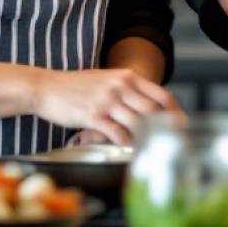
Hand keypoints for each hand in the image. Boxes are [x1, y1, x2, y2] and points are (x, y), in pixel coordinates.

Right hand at [31, 68, 181, 146]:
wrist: (46, 87)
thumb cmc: (75, 86)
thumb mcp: (106, 79)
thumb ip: (127, 89)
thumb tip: (147, 105)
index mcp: (126, 77)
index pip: (161, 93)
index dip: (174, 111)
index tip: (181, 124)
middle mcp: (120, 87)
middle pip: (153, 110)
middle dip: (165, 128)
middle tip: (171, 142)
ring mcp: (107, 101)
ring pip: (138, 122)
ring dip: (146, 138)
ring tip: (152, 149)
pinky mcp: (94, 116)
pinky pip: (117, 133)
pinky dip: (126, 142)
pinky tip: (128, 148)